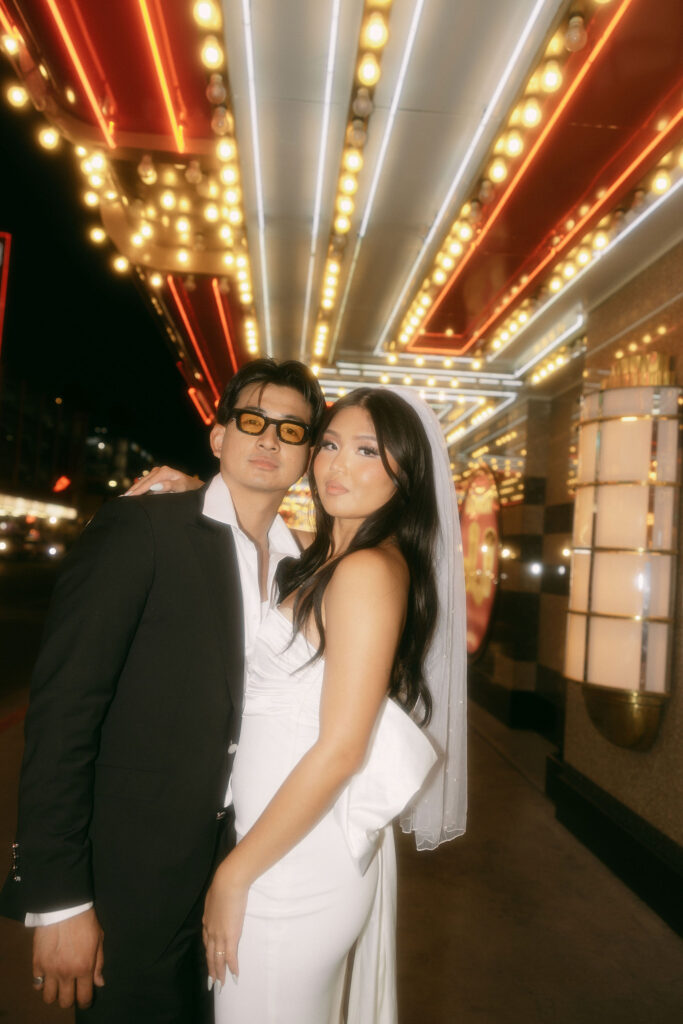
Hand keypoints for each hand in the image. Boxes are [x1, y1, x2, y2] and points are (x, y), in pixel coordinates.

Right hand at [32, 908, 103, 1008]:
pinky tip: (47, 976)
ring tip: (59, 985)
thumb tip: (99, 983)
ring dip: (54, 994)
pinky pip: (36, 984)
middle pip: (65, 1002)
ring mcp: (49, 969)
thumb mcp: (99, 940)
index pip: (83, 998)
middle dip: (70, 1000)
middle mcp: (66, 973)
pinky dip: (42, 983)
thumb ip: (99, 964)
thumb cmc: (85, 921)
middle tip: (72, 991)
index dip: (85, 1002)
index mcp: (84, 968)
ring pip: (48, 997)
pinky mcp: (37, 963)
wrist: (65, 906)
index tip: (85, 1000)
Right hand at [123, 465, 203, 495]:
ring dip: (134, 490)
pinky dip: (139, 489)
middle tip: (121, 499)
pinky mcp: (156, 477)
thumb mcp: (182, 487)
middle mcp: (159, 470)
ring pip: (142, 482)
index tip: (128, 497)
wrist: (196, 487)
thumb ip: (169, 486)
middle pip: (143, 482)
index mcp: (164, 472)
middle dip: (132, 490)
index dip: (138, 491)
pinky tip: (131, 495)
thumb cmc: (190, 488)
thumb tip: (153, 486)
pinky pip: (145, 484)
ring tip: (123, 498)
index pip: (148, 483)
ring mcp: (157, 473)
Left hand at [202, 859, 248, 986]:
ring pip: (217, 959)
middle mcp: (211, 932)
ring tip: (220, 986)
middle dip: (211, 970)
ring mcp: (220, 935)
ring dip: (219, 973)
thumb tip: (216, 904)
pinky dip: (232, 967)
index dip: (208, 954)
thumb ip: (214, 905)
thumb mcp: (214, 896)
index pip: (207, 943)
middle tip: (211, 983)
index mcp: (207, 922)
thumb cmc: (223, 885)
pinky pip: (230, 956)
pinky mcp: (230, 936)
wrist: (228, 883)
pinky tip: (234, 976)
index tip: (210, 962)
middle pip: (209, 955)